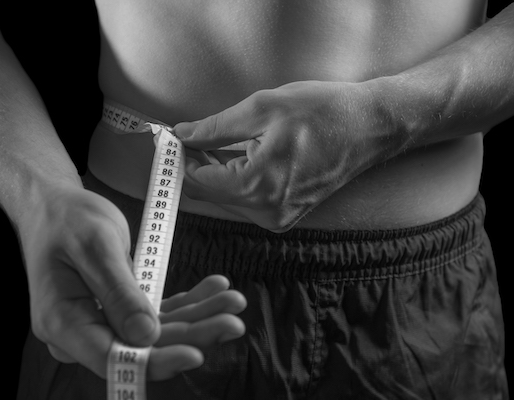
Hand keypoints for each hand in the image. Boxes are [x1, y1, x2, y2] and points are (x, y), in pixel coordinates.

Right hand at [19, 184, 245, 379]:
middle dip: (193, 335)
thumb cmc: (68, 219)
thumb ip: (119, 293)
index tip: (197, 354)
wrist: (55, 207)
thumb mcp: (95, 246)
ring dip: (198, 317)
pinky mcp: (120, 312)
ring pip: (158, 332)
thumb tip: (146, 337)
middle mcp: (82, 333)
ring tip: (233, 300)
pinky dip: (187, 303)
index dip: (157, 361)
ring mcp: (103, 324)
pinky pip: (158, 314)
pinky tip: (215, 288)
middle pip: (144, 347)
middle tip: (234, 320)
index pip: (114, 356)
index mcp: (63, 323)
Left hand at [175, 81, 391, 231]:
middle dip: (194, 165)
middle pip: (209, 193)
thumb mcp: (262, 108)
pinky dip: (234, 180)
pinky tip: (236, 155)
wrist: (371, 127)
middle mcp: (266, 211)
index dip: (178, 159)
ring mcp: (278, 217)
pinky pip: (246, 200)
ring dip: (214, 172)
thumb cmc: (323, 112)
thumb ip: (215, 128)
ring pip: (226, 198)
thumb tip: (182, 135)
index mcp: (256, 186)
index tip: (170, 139)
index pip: (196, 180)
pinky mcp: (286, 215)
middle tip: (189, 135)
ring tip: (212, 141)